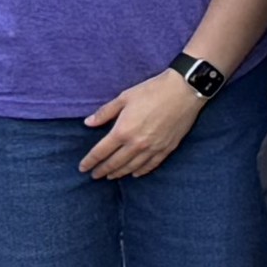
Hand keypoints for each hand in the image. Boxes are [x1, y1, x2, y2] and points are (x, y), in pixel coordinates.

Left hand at [76, 63, 209, 182]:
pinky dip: (140, 171)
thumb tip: (88, 123)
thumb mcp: (125, 97)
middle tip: (94, 175)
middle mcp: (136, 144)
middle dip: (102, 170)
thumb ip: (105, 112)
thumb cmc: (152, 90)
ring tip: (111, 176)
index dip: (90, 161)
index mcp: (122, 131)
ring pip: (131, 167)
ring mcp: (152, 148)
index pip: (101, 152)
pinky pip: (150, 165)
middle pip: (115, 163)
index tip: (83, 167)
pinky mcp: (166, 149)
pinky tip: (135, 173)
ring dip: (119, 173)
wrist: (184, 91)